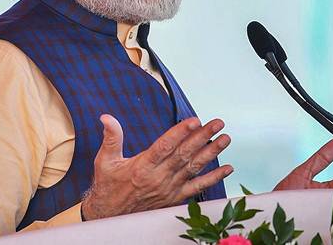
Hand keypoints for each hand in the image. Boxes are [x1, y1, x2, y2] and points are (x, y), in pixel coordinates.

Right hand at [81, 114, 232, 219]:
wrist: (111, 215)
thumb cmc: (108, 186)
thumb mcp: (105, 161)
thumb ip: (111, 138)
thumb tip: (106, 117)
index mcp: (142, 166)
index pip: (165, 146)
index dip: (180, 133)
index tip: (194, 120)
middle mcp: (158, 177)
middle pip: (184, 154)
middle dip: (203, 137)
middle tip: (217, 123)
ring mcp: (169, 188)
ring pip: (194, 168)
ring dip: (211, 153)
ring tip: (225, 139)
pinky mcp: (175, 197)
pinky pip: (197, 187)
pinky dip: (213, 178)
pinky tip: (227, 169)